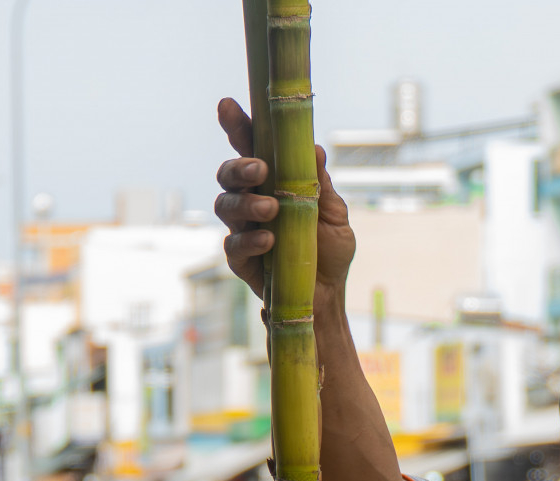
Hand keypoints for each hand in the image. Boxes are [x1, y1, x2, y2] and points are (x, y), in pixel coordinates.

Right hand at [214, 98, 356, 299]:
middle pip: (228, 174)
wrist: (328, 295)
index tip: (227, 105)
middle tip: (259, 170)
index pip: (251, 148)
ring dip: (246, 204)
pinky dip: (251, 241)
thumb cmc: (329, 250)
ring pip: (225, 206)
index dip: (237, 126)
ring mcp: (243, 230)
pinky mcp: (241, 260)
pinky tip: (269, 240)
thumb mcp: (334, 214)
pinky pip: (234, 246)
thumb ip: (320, 184)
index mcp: (272, 182)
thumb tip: (314, 148)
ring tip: (271, 210)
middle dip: (239, 167)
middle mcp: (251, 201)